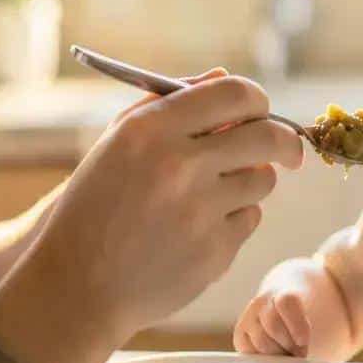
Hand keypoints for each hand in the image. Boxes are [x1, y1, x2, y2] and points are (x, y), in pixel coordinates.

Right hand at [0, 68, 303, 362]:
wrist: (78, 285)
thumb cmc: (96, 206)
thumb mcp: (117, 144)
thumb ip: (171, 105)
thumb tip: (225, 77)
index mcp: (150, 130)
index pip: (234, 93)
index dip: (256, 100)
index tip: (261, 112)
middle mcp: (178, 166)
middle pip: (267, 135)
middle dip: (283, 140)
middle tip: (284, 150)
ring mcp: (199, 211)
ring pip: (263, 179)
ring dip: (250, 181)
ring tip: (214, 193)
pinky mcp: (214, 251)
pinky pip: (250, 218)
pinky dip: (233, 219)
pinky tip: (198, 229)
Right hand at [234, 290, 311, 357]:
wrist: (283, 294)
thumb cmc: (304, 309)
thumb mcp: (312, 309)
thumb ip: (310, 329)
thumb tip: (306, 358)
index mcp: (283, 291)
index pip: (287, 303)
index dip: (296, 325)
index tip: (304, 343)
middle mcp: (262, 302)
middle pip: (272, 325)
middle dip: (288, 345)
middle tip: (300, 355)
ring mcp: (249, 317)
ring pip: (260, 341)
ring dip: (277, 354)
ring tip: (289, 357)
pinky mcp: (241, 333)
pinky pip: (248, 351)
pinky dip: (261, 360)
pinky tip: (273, 360)